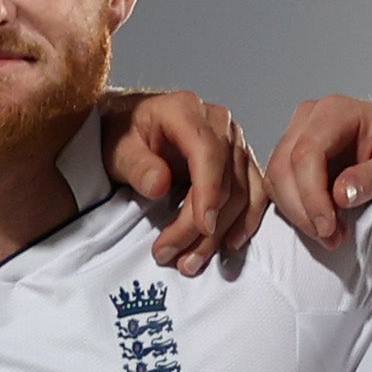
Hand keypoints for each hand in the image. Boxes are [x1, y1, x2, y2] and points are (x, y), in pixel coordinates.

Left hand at [89, 88, 257, 274]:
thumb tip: (159, 184)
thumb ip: (137, 165)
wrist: (130, 125)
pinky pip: (254, 191)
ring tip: (191, 261)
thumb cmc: (122, 134)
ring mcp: (233, 140)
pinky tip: (231, 242)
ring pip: (241, 191)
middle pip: (224, 179)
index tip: (201, 226)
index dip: (208, 191)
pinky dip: (246, 219)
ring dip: (220, 232)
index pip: (207, 152)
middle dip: (203, 226)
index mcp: (185, 110)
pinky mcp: (239, 160)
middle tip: (175, 257)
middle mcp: (217, 121)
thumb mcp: (117, 148)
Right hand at [265, 96, 371, 261]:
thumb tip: (339, 194)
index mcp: (336, 112)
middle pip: (283, 168)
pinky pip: (284, 187)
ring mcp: (302, 137)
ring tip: (333, 234)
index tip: (328, 227)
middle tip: (330, 237)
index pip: (305, 154)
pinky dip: (299, 211)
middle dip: (302, 210)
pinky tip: (326, 223)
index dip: (311, 196)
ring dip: (299, 214)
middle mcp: (312, 119)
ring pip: (278, 181)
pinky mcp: (301, 160)